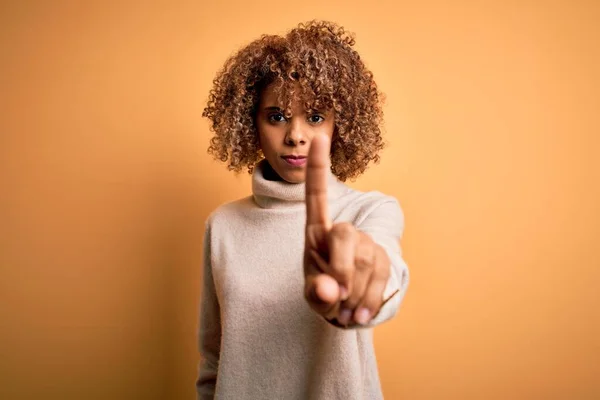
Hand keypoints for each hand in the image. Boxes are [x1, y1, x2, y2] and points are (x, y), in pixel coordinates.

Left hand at [303, 134, 391, 325]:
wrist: (346, 307)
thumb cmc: (322, 292)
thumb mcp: (311, 295)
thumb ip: (315, 292)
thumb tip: (329, 291)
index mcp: (316, 231)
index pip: (316, 195)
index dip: (318, 167)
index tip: (318, 136)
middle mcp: (342, 230)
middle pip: (345, 235)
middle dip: (339, 271)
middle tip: (335, 303)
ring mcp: (365, 242)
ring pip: (364, 260)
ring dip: (353, 295)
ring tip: (343, 312)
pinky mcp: (383, 257)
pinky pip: (380, 275)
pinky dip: (369, 300)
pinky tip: (360, 314)